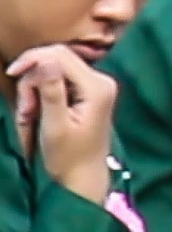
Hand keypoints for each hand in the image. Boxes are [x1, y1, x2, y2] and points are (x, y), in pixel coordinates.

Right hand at [8, 45, 115, 203]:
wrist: (83, 177)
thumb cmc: (68, 157)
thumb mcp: (54, 125)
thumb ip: (52, 91)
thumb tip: (47, 59)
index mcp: (97, 87)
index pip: (59, 55)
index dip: (31, 60)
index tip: (11, 75)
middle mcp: (100, 80)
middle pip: (55, 60)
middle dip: (32, 81)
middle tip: (25, 110)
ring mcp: (95, 85)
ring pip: (52, 70)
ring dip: (33, 90)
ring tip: (29, 116)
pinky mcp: (87, 92)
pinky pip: (56, 81)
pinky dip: (40, 94)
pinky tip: (36, 113)